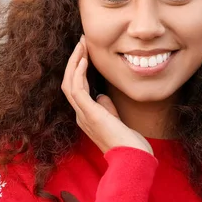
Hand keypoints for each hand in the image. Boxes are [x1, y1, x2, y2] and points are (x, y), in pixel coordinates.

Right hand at [61, 35, 152, 154]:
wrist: (133, 160)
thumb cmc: (129, 144)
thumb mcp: (116, 121)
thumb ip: (107, 109)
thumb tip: (101, 96)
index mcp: (86, 117)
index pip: (77, 88)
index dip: (79, 69)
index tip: (86, 53)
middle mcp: (81, 115)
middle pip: (69, 82)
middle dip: (74, 61)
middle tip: (81, 42)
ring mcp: (83, 115)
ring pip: (69, 83)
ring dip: (75, 61)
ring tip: (81, 44)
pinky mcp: (89, 114)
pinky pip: (77, 89)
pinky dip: (78, 72)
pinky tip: (84, 59)